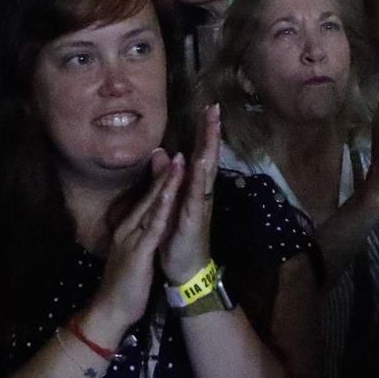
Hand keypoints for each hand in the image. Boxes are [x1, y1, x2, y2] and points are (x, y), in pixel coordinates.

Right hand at [83, 154, 186, 339]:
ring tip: (177, 162)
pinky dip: (161, 209)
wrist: (110, 309)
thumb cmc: (123, 284)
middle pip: (150, 197)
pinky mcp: (138, 252)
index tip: (172, 159)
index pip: (148, 200)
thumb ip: (138, 236)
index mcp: (130, 229)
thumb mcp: (133, 254)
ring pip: (152, 206)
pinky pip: (152, 228)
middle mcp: (129, 228)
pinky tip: (169, 195)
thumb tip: (145, 224)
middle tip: (177, 149)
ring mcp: (132, 238)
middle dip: (164, 173)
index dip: (161, 180)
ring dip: (165, 183)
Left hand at [157, 103, 220, 284]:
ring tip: (212, 126)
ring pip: (206, 171)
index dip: (204, 132)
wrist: (185, 270)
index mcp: (195, 189)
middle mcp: (201, 193)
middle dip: (211, 132)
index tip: (208, 108)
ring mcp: (199, 205)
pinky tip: (198, 162)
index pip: (200, 154)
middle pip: (207, 156)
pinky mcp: (193, 219)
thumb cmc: (178, 237)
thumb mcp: (171, 203)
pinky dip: (197, 178)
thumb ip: (168, 179)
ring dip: (208, 148)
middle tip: (214, 108)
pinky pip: (196, 196)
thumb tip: (164, 154)